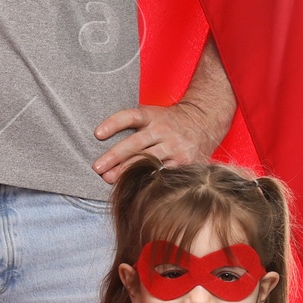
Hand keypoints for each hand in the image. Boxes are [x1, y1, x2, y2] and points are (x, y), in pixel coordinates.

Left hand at [94, 98, 217, 183]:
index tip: (97, 134)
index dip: (113, 124)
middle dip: (114, 156)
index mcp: (152, 116)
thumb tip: (100, 138)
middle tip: (97, 168)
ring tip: (110, 179)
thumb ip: (133, 125)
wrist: (205, 120)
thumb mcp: (152, 114)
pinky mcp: (184, 160)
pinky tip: (134, 187)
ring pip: (148, 159)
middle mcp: (163, 129)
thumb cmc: (169, 121)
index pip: (130, 117)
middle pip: (136, 142)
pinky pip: (163, 172)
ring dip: (127, 170)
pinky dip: (148, 179)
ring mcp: (174, 145)